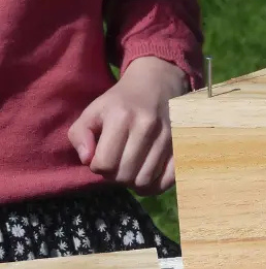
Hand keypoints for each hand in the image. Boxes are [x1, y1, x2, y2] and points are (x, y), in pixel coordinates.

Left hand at [68, 56, 189, 195]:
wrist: (158, 83)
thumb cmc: (121, 101)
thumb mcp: (93, 111)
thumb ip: (79, 135)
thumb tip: (87, 160)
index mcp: (122, 117)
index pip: (104, 164)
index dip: (97, 166)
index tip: (101, 157)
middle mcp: (148, 127)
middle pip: (124, 175)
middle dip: (115, 176)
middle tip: (116, 164)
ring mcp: (168, 137)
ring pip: (145, 181)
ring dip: (133, 182)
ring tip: (130, 169)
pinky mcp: (182, 145)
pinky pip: (168, 179)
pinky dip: (155, 185)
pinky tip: (147, 176)